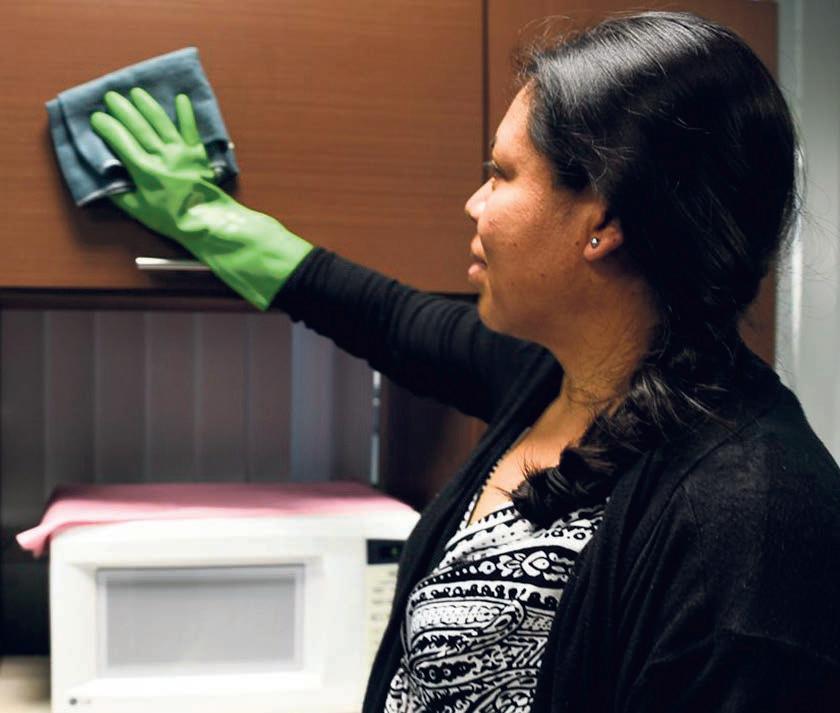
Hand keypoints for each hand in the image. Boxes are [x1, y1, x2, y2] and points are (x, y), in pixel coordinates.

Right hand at [90, 88, 312, 309]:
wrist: (206, 222)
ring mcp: (181, 152)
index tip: (96, 116)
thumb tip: (104, 179)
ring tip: (136, 92)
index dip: (107, 127)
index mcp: (144, 170)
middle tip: (111, 96)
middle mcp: (161, 155)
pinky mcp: (198, 153)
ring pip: (161, 122)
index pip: (120, 141)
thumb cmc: (170, 219)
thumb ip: (119, 193)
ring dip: (148, 105)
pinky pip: (191, 129)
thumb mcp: (138, 210)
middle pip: (139, 127)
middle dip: (123, 109)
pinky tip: (181, 98)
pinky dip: (186, 113)